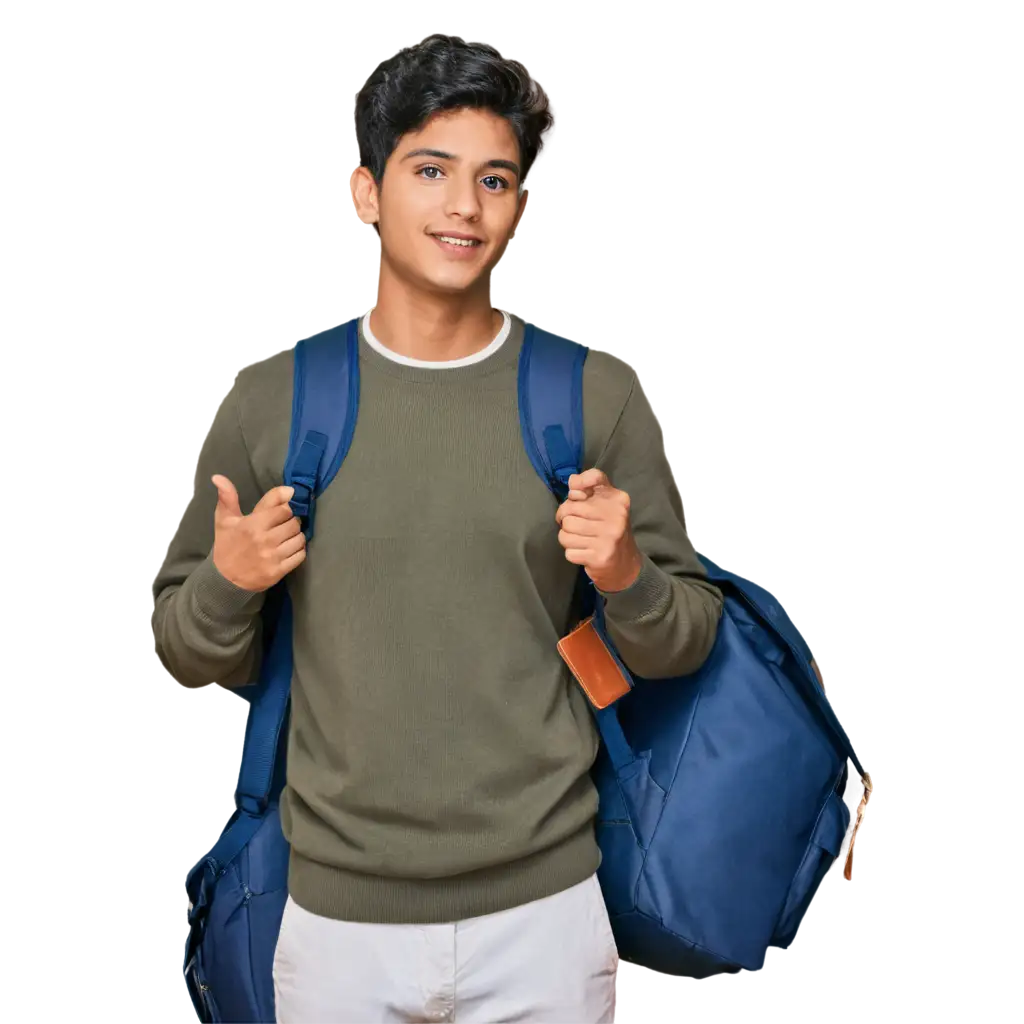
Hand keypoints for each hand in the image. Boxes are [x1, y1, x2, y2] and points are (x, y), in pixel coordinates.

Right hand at [210, 475, 306, 591]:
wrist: (224, 580)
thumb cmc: (226, 546)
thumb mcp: (224, 520)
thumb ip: (227, 496)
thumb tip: (218, 476)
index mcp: (252, 524)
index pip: (284, 508)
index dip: (284, 509)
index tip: (280, 512)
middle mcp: (264, 539)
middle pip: (294, 522)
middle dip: (291, 522)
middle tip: (282, 526)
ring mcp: (273, 556)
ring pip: (299, 538)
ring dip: (296, 536)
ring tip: (286, 538)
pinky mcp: (279, 571)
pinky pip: (300, 555)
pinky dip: (298, 551)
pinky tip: (288, 549)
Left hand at [555, 468, 642, 592]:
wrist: (625, 564)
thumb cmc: (608, 530)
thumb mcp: (604, 505)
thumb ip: (588, 490)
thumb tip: (572, 481)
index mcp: (618, 499)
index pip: (594, 476)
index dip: (578, 484)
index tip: (576, 495)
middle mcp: (616, 516)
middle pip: (569, 510)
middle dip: (565, 518)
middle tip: (574, 525)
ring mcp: (609, 537)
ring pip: (565, 532)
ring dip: (567, 538)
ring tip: (580, 539)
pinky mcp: (600, 557)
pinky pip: (569, 552)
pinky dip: (572, 553)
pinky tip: (584, 552)